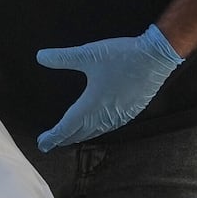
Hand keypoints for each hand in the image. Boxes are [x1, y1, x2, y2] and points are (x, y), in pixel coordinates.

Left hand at [34, 26, 184, 150]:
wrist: (155, 58)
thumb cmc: (122, 56)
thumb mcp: (88, 54)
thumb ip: (63, 57)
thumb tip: (40, 57)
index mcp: (91, 105)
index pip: (67, 127)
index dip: (53, 136)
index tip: (42, 143)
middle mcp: (104, 115)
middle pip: (80, 133)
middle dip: (64, 138)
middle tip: (51, 142)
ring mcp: (119, 116)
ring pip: (95, 132)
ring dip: (80, 136)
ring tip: (70, 137)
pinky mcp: (131, 112)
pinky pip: (109, 127)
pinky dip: (97, 131)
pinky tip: (97, 127)